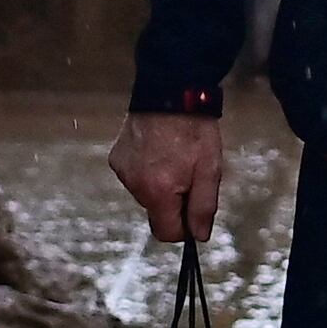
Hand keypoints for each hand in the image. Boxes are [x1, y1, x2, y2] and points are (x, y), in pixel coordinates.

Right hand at [110, 111, 223, 240]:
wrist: (171, 91)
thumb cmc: (194, 130)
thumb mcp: (210, 170)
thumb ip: (203, 207)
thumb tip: (198, 236)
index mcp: (158, 192)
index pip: (166, 233)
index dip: (183, 227)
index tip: (194, 209)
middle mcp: (134, 185)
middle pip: (156, 212)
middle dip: (173, 201)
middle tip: (189, 172)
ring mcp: (122, 170)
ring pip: (145, 193)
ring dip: (160, 184)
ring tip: (174, 156)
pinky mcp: (116, 157)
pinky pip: (134, 175)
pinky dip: (147, 170)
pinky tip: (158, 149)